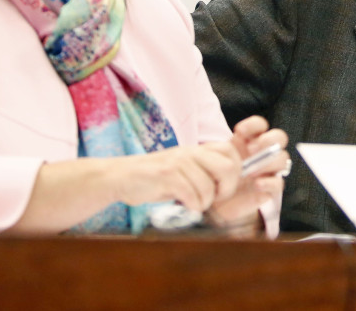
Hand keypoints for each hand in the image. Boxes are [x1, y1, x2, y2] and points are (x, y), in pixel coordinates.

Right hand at [110, 142, 242, 211]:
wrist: (120, 176)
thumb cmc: (155, 178)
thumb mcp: (183, 168)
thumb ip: (203, 170)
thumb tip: (230, 183)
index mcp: (197, 149)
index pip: (230, 151)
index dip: (234, 171)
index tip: (223, 186)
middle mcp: (190, 152)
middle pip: (228, 168)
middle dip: (226, 189)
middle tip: (214, 198)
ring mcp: (178, 163)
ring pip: (209, 187)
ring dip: (205, 202)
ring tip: (194, 203)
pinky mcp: (166, 176)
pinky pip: (192, 195)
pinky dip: (192, 205)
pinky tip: (184, 204)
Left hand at [205, 116, 289, 230]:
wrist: (217, 206)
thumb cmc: (217, 179)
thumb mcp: (216, 161)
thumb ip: (222, 151)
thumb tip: (225, 145)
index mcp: (250, 142)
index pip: (260, 126)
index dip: (254, 125)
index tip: (239, 131)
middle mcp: (263, 153)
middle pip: (279, 138)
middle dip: (268, 140)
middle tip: (252, 149)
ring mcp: (269, 170)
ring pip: (282, 159)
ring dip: (268, 163)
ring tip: (252, 171)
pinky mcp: (271, 188)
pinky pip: (279, 182)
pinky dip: (269, 182)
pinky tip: (257, 184)